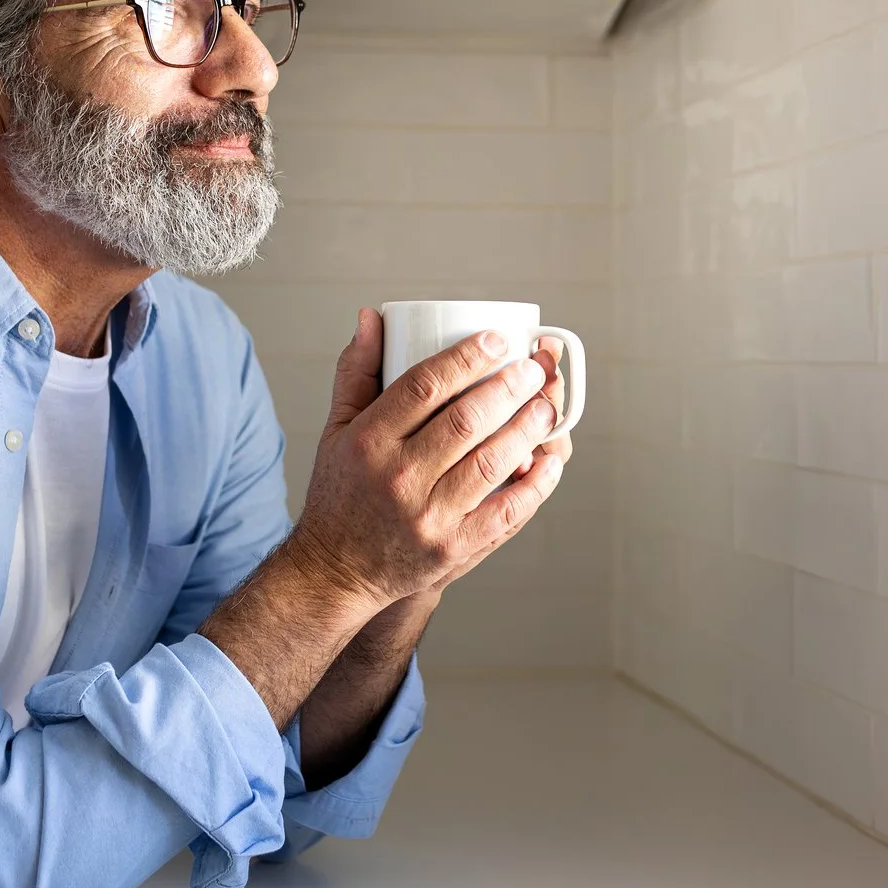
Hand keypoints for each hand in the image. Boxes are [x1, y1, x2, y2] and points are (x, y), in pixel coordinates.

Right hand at [283, 309, 567, 609]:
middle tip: (534, 368)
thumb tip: (373, 317)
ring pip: (490, 462)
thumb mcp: (337, 430)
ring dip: (528, 428)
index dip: (467, 357)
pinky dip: (535, 485)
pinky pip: (505, 512)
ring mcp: (427, 517)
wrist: (336, 571)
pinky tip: (551, 459)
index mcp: (368, 441)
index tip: (499, 340)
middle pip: (465, 421)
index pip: (424, 386)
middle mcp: (397, 477)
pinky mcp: (452, 549)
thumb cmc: (342, 492)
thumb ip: (357, 372)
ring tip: (547, 404)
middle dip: (509, 387)